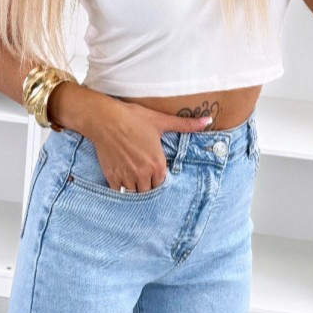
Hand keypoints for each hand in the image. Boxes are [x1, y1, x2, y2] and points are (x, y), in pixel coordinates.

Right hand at [88, 100, 213, 192]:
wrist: (105, 119)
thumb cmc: (133, 118)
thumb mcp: (161, 121)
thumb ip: (185, 125)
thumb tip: (208, 120)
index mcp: (157, 164)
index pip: (162, 183)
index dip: (158, 179)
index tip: (154, 173)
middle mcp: (143, 174)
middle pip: (149, 191)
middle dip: (147, 186)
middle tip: (143, 177)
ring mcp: (127, 177)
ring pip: (135, 194)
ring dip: (135, 189)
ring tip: (133, 180)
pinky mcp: (112, 177)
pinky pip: (119, 192)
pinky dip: (121, 189)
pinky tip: (121, 180)